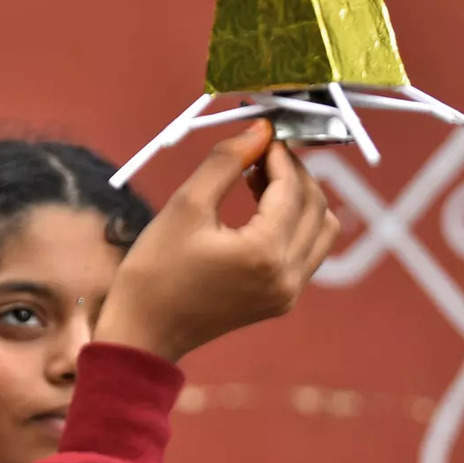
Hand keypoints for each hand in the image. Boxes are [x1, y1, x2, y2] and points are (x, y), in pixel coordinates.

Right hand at [94, 120, 339, 361]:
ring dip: (300, 198)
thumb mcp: (185, 206)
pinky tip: (260, 210)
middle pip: (315, 205)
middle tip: (259, 152)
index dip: (279, 154)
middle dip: (292, 172)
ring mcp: (288, 293)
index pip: (291, 188)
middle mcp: (287, 276)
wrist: (143, 332)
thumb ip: (226, 161)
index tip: (260, 133)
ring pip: (321, 229)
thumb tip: (259, 130)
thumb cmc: (154, 270)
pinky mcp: (280, 301)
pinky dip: (294, 223)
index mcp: (264, 253)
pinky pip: (307, 252)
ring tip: (260, 180)